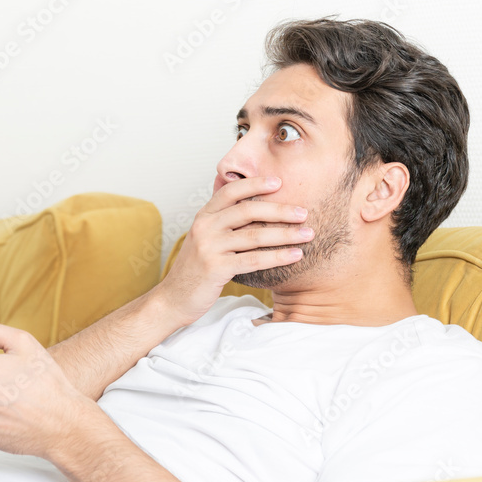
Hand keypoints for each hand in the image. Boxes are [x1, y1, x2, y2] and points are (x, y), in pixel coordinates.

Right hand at [155, 176, 314, 325]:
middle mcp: (205, 227)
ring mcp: (209, 247)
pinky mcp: (216, 268)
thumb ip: (226, 224)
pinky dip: (278, 256)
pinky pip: (254, 259)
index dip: (255, 184)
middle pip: (248, 210)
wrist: (173, 299)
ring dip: (286, 234)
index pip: (231, 191)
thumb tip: (259, 210)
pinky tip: (295, 255)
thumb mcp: (207, 240)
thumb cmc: (197, 269)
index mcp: (204, 216)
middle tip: (304, 212)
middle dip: (280, 209)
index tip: (279, 182)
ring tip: (308, 234)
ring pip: (255, 235)